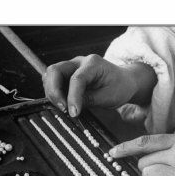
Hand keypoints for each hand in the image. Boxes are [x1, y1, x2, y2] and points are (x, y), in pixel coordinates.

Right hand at [42, 54, 156, 116]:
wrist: (124, 81)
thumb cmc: (120, 87)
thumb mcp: (109, 97)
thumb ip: (89, 100)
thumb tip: (71, 108)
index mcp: (93, 64)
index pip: (76, 79)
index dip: (72, 97)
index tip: (72, 113)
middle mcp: (79, 62)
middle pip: (55, 71)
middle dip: (54, 91)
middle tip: (63, 109)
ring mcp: (71, 67)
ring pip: (50, 76)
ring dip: (52, 93)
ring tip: (63, 108)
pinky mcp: (67, 75)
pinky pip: (53, 82)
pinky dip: (53, 93)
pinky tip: (62, 104)